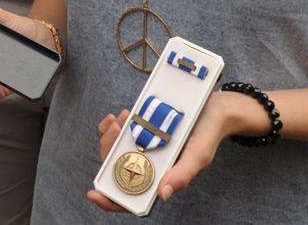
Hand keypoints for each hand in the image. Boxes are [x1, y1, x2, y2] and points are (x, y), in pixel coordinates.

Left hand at [85, 90, 264, 210]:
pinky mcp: (141, 131)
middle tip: (114, 130)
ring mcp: (143, 148)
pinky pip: (120, 133)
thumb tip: (162, 194)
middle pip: (116, 169)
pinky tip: (120, 116)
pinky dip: (115, 125)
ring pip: (115, 150)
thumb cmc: (206, 135)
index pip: (131, 197)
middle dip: (108, 151)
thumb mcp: (198, 156)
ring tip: (120, 119)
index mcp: (160, 178)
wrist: (213, 107)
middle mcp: (149, 166)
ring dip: (111, 135)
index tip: (94, 193)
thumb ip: (182, 175)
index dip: (110, 200)